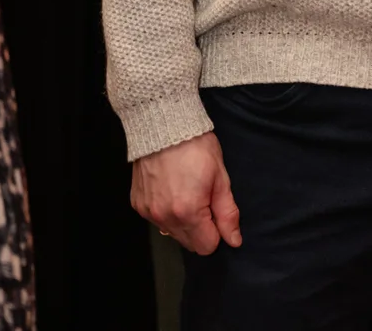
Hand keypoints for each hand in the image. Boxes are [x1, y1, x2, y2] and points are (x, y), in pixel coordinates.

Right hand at [131, 131, 240, 254]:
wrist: (164, 124)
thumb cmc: (196, 146)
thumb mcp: (220, 176)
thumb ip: (227, 213)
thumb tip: (234, 240)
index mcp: (188, 212)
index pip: (206, 247)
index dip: (216, 230)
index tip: (215, 209)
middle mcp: (164, 217)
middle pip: (189, 243)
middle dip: (200, 227)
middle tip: (202, 197)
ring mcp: (148, 212)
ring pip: (172, 233)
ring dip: (182, 221)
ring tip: (185, 190)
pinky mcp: (138, 204)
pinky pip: (156, 220)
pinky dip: (165, 210)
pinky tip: (170, 188)